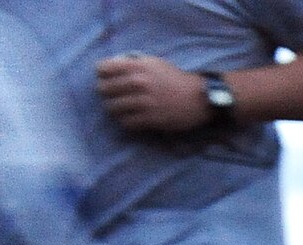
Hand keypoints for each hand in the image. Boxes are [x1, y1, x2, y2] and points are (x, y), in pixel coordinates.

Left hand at [96, 55, 217, 134]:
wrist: (200, 97)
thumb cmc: (175, 79)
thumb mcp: (154, 63)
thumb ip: (133, 64)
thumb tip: (111, 68)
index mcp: (138, 66)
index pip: (103, 69)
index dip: (102, 75)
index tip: (107, 79)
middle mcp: (139, 82)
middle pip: (104, 89)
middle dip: (107, 93)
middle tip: (113, 97)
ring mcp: (145, 102)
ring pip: (113, 108)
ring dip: (115, 109)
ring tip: (121, 110)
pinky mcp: (152, 119)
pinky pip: (127, 122)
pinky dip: (126, 122)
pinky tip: (132, 119)